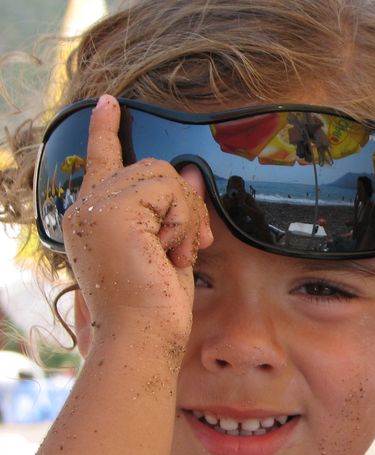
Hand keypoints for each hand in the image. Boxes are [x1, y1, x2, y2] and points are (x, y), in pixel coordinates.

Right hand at [62, 94, 212, 344]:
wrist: (142, 336)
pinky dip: (183, 222)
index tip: (110, 105)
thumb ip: (175, 211)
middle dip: (184, 206)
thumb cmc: (154, 306)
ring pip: (164, 176)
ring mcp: (96, 207)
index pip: (102, 161)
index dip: (106, 131)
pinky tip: (170, 253)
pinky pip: (169, 190)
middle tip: (188, 248)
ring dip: (185, 217)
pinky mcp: (112, 211)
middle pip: (154, 169)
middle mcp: (88, 207)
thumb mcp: (169, 248)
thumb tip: (193, 174)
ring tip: (174, 254)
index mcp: (96, 217)